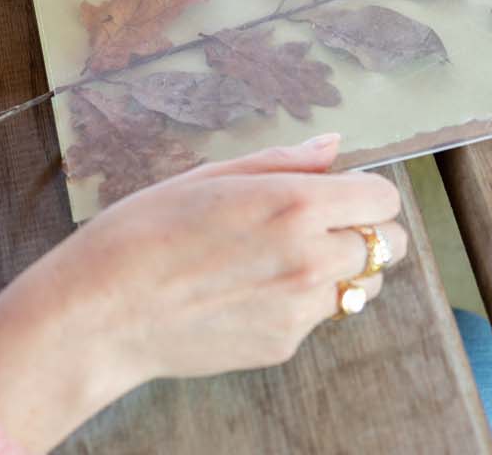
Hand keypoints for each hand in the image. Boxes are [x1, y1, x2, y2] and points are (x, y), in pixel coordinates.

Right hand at [0, 135, 407, 451]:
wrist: (103, 312)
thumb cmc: (144, 232)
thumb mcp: (210, 177)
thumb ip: (283, 163)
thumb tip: (332, 147)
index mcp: (296, 205)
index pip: (382, 200)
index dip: (364, 192)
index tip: (341, 192)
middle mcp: (310, 258)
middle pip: (387, 246)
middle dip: (364, 232)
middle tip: (323, 225)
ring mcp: (301, 309)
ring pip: (362, 288)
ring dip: (342, 271)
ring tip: (286, 260)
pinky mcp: (284, 345)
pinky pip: (317, 318)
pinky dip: (301, 304)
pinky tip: (249, 291)